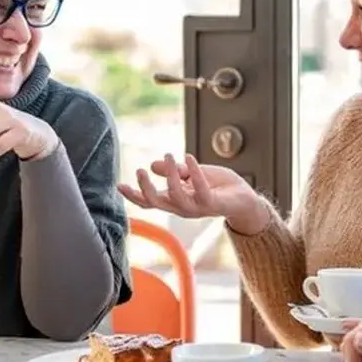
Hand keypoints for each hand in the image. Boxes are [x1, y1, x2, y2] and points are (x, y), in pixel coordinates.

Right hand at [118, 154, 267, 234]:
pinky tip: (189, 157)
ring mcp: (197, 207)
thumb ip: (174, 171)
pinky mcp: (213, 203)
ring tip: (168, 154)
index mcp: (174, 201)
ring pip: (176, 196)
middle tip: (140, 170)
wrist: (244, 199)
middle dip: (146, 188)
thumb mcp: (191, 174)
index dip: (133, 195)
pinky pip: (200, 190)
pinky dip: (194, 172)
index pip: (149, 201)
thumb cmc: (217, 187)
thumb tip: (154, 164)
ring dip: (170, 175)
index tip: (118, 184)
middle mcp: (182, 207)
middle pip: (157, 203)